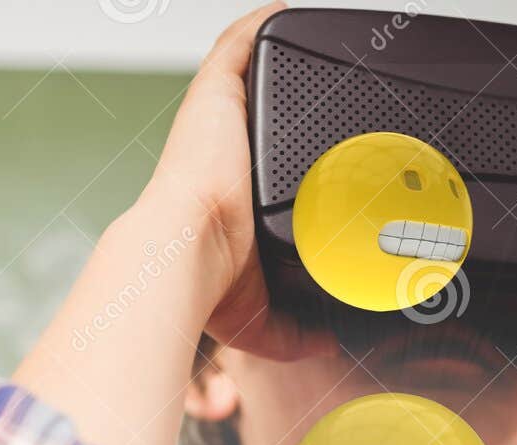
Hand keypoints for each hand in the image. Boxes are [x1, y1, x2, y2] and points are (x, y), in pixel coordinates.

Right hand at [138, 1, 331, 359]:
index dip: (284, 158)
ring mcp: (217, 120)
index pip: (256, 165)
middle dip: (288, 105)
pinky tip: (290, 13)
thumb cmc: (206, 284)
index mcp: (225, 196)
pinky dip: (264, 23)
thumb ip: (298, 332)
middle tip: (333, 97)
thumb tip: (332, 341)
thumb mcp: (262, 320)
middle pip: (257, 114)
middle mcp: (220, 153)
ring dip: (277, 58)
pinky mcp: (214, 94)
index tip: (315, 158)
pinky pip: (239, 44)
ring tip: (315, 45)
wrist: (184, 255)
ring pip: (249, 73)